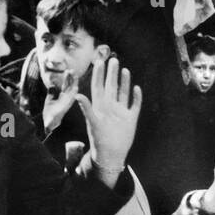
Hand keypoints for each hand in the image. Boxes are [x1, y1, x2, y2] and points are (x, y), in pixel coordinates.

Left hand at [76, 51, 140, 175]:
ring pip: (123, 93)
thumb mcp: (92, 123)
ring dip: (124, 82)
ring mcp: (121, 112)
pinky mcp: (130, 119)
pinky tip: (137, 88)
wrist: (111, 155)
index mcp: (100, 106)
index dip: (99, 74)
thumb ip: (87, 108)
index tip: (99, 61)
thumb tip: (77, 95)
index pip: (99, 86)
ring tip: (125, 69)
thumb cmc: (99, 140)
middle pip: (111, 86)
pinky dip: (136, 97)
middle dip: (112, 74)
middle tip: (113, 59)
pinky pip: (134, 105)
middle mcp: (110, 107)